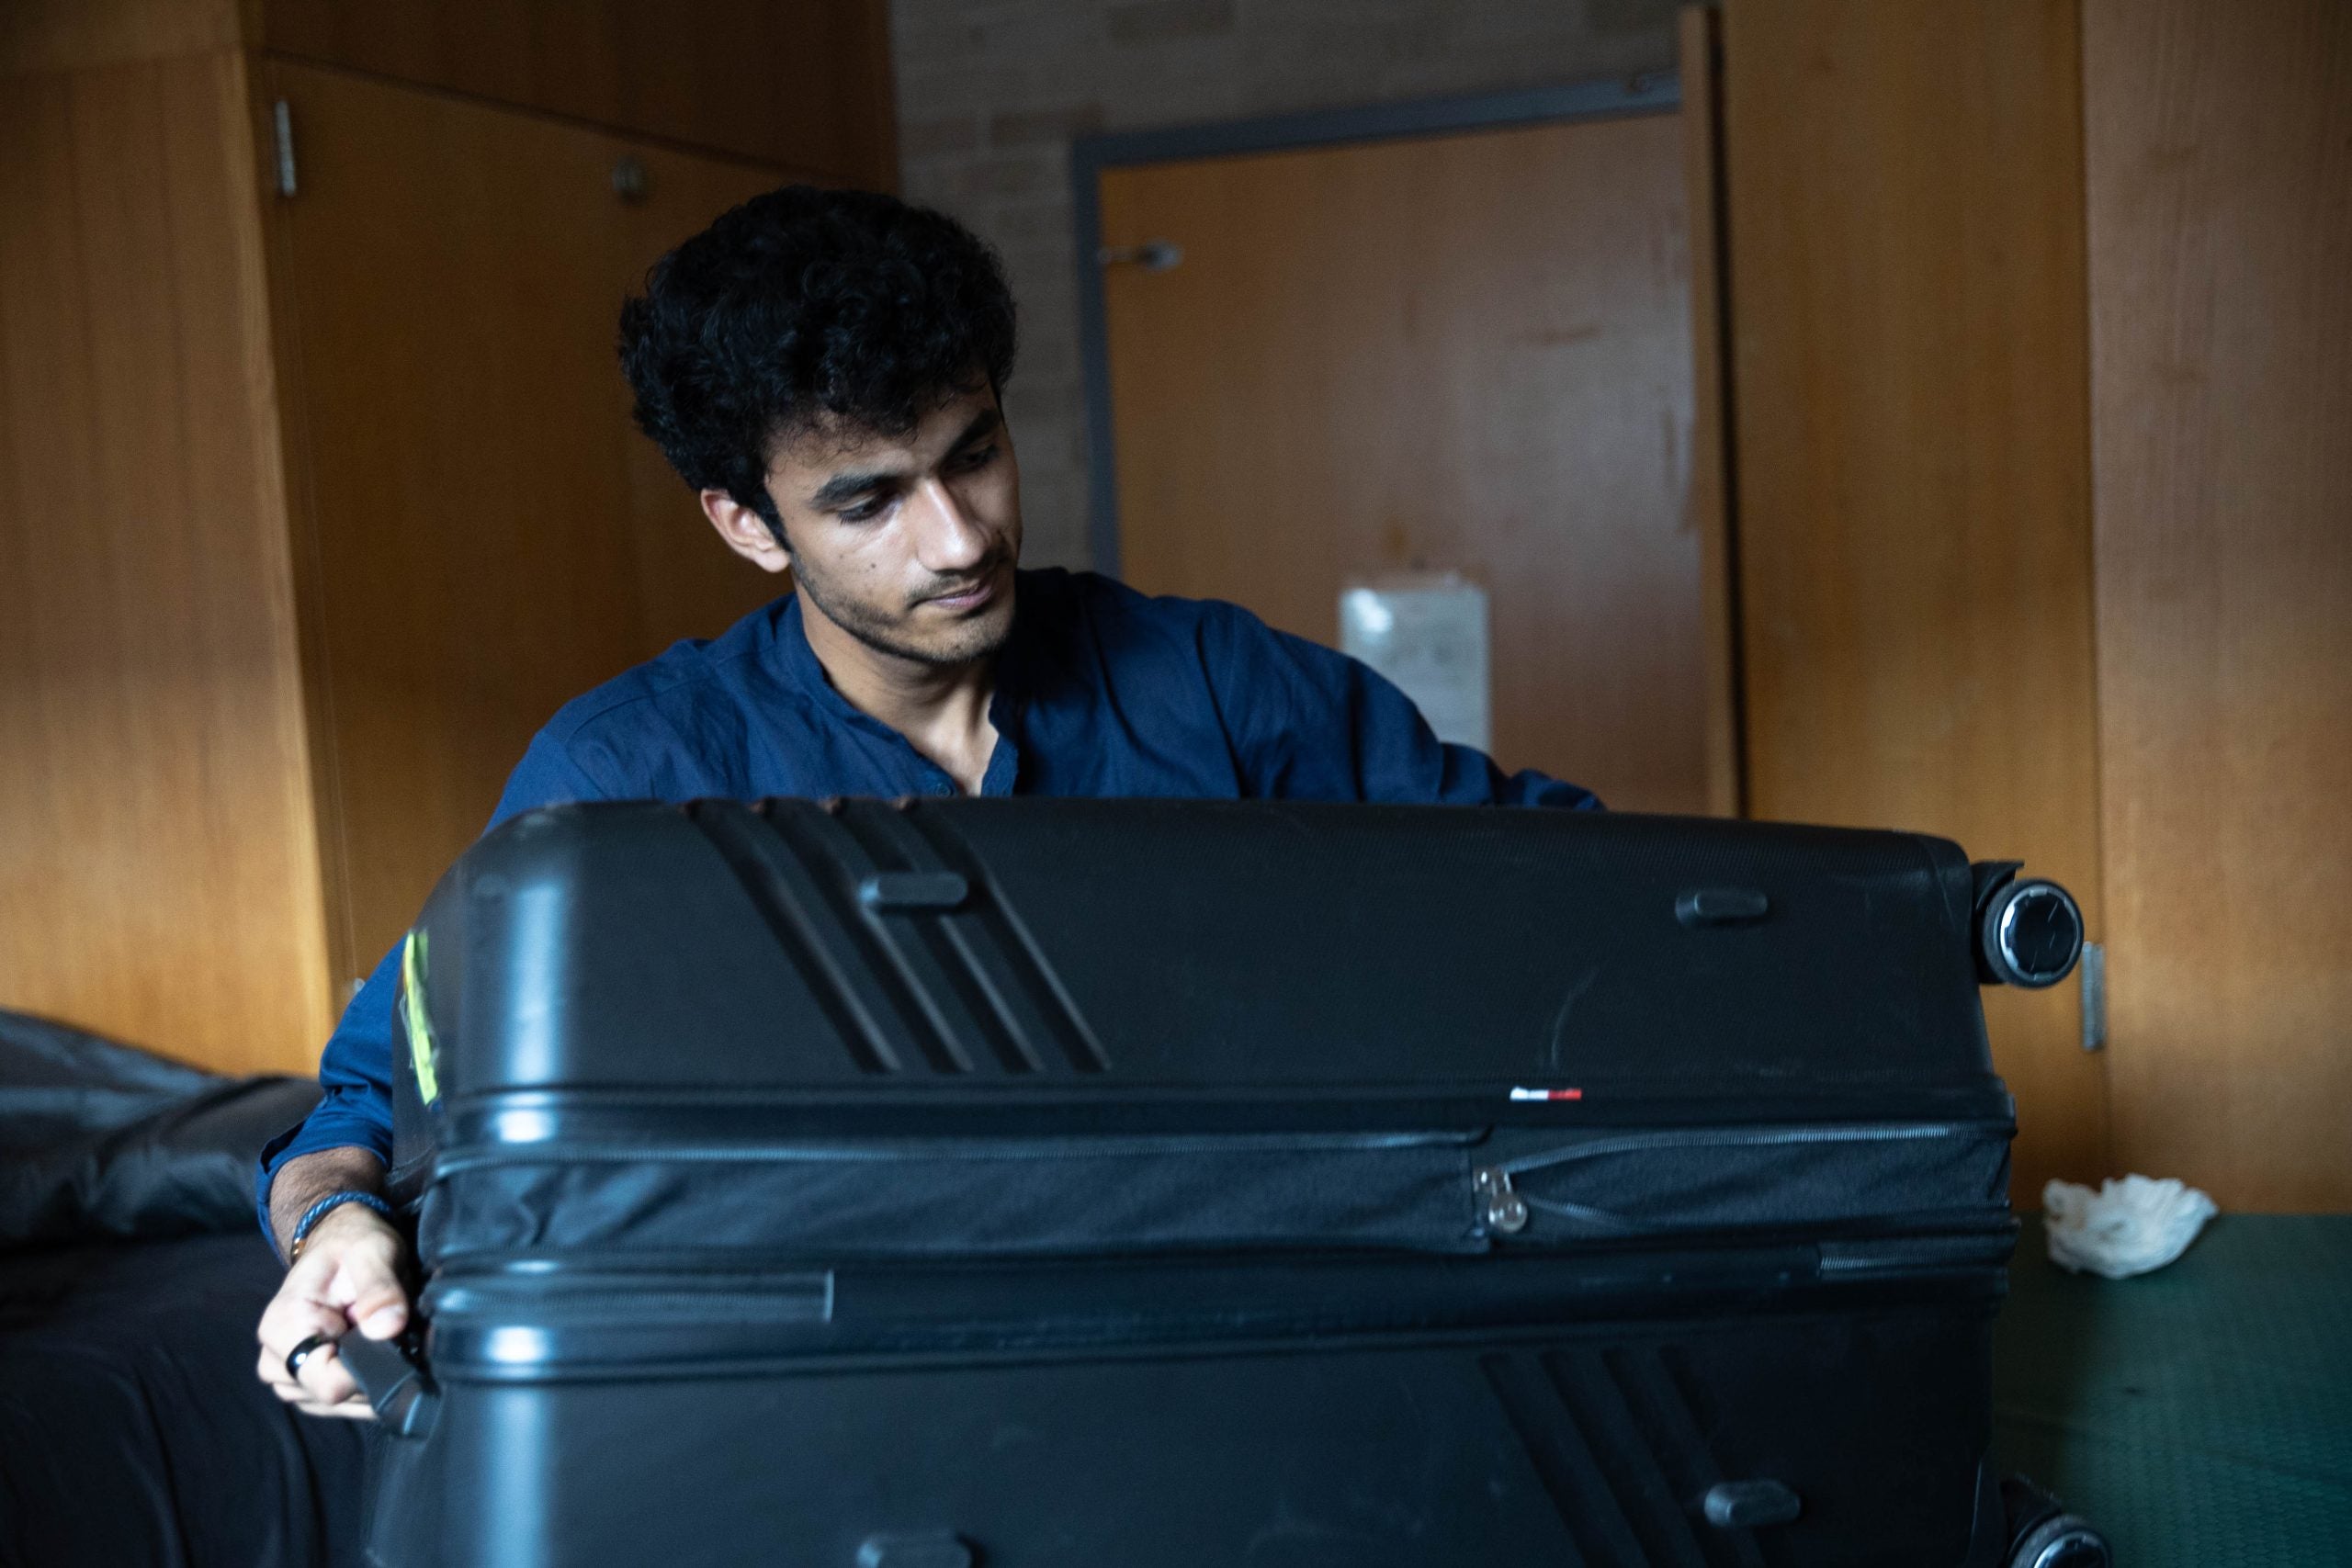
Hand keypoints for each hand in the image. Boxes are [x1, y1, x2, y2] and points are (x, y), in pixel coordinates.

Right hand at [255, 1202, 409, 1417]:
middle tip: (399, 1335)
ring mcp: (290, 1378)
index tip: (396, 1342)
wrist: (340, 1243)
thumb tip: (386, 1328)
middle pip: (336, 1398)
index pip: (327, 1382)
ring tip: (388, 1340)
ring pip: (342, 1406)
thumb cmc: (354, 1244)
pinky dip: (370, 1387)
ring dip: (375, 1380)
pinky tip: (383, 1357)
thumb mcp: (373, 1251)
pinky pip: (343, 1405)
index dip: (370, 1371)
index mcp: (283, 1325)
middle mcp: (275, 1359)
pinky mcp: (307, 1386)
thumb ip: (380, 1288)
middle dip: (377, 1373)